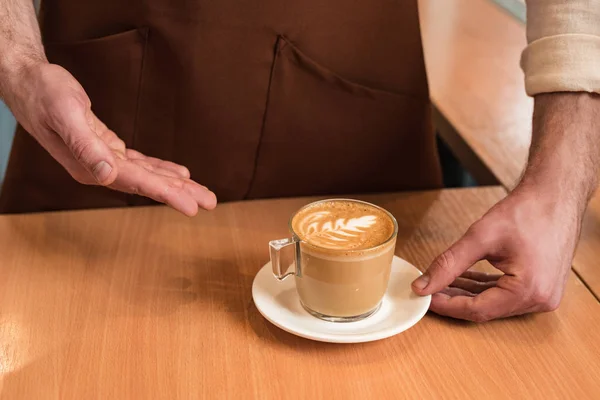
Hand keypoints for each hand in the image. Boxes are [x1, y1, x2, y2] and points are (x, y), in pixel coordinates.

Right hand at [4, 62, 215, 215]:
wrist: (29, 83)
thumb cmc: (45, 94)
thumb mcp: (65, 114)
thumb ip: (85, 146)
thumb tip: (106, 175)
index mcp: (90, 167)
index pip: (137, 184)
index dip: (166, 194)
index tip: (192, 206)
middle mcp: (98, 170)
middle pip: (147, 185)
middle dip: (180, 194)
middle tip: (210, 202)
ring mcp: (103, 161)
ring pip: (147, 175)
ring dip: (175, 184)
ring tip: (202, 192)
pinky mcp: (107, 149)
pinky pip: (139, 163)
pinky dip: (159, 168)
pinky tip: (178, 174)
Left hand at [411, 185, 580, 321]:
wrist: (556, 195)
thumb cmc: (527, 211)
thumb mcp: (480, 237)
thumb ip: (449, 264)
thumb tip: (422, 285)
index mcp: (529, 291)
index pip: (478, 310)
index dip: (446, 305)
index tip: (423, 297)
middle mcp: (540, 300)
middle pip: (486, 309)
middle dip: (454, 299)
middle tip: (426, 290)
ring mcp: (543, 295)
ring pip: (494, 302)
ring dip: (466, 293)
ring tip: (440, 283)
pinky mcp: (541, 286)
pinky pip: (505, 294)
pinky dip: (483, 287)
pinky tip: (462, 278)